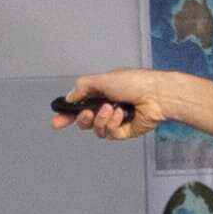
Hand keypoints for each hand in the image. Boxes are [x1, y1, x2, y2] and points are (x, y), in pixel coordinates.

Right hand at [54, 69, 193, 141]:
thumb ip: (82, 87)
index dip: (67, 115)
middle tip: (88, 112)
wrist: (156, 95)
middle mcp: (107, 108)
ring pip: (96, 130)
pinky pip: (110, 134)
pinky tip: (122, 115)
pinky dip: (114, 124)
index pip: (79, 106)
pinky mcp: (125, 132)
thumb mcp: (102, 79)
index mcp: (101, 93)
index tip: (57, 122)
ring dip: (101, 119)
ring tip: (112, 109)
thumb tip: (69, 97)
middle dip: (83, 119)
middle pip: (84, 122)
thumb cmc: (134, 82)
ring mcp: (116, 121)